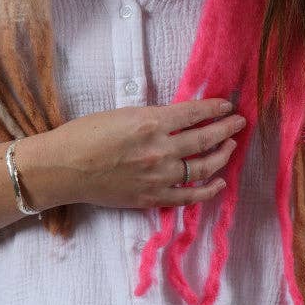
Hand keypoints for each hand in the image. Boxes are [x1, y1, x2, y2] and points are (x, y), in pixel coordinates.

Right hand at [53, 98, 247, 208]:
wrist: (64, 168)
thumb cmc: (86, 135)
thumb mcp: (122, 114)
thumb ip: (154, 118)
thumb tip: (180, 119)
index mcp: (150, 123)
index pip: (194, 114)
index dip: (215, 109)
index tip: (228, 106)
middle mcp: (160, 150)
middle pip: (205, 140)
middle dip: (226, 130)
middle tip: (239, 124)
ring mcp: (158, 177)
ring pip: (203, 168)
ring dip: (221, 157)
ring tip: (230, 148)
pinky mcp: (152, 198)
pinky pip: (189, 196)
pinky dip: (208, 190)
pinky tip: (219, 182)